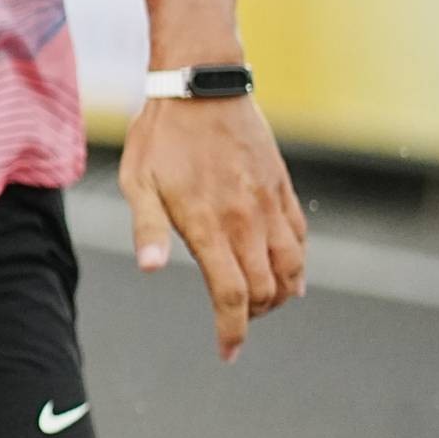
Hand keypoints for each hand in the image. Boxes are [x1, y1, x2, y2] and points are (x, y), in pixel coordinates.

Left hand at [119, 96, 306, 362]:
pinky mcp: (281, 186)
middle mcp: (246, 220)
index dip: (232, 331)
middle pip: (266, 290)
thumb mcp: (138, 182)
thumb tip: (152, 270)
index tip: (227, 352)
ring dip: (281, 295)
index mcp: (208, 225)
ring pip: (292, 268)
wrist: (201, 85)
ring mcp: (268, 203)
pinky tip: (290, 273)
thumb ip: (148, 229)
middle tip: (236, 319)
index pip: (231, 295)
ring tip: (262, 301)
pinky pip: (300, 236)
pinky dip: (299, 263)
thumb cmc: (161, 136)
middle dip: (254, 316)